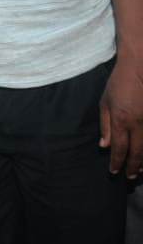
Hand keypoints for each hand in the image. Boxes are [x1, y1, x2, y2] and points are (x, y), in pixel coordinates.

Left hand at [101, 57, 142, 177]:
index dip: (117, 162)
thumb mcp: (105, 102)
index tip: (115, 171)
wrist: (139, 66)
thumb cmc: (119, 83)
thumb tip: (105, 145)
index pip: (120, 148)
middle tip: (130, 177)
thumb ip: (105, 125)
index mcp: (121, 120)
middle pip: (137, 152)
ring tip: (140, 171)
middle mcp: (139, 123)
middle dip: (133, 167)